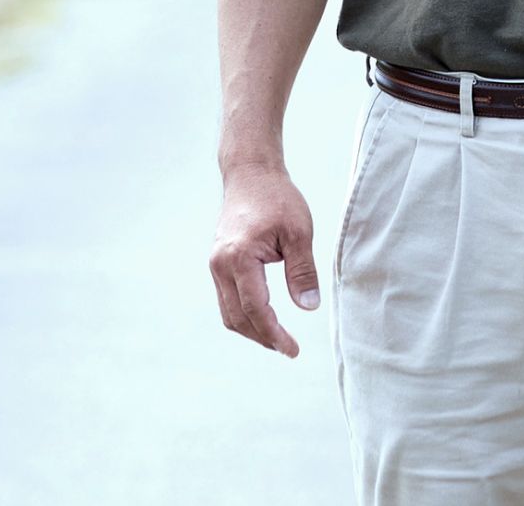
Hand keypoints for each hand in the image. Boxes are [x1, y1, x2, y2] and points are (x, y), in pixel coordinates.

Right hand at [210, 166, 319, 357]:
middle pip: (237, 318)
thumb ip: (302, 271)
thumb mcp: (299, 232)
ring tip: (278, 339)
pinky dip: (244, 314)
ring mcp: (215, 265)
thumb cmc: (277, 198)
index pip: (256, 309)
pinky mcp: (218, 263)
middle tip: (288, 349)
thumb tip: (308, 307)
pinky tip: (264, 319)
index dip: (274, 333)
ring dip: (252, 330)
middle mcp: (220, 265)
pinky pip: (227, 299)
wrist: (251, 173)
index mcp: (239, 258)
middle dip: (262, 337)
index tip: (292, 350)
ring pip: (228, 312)